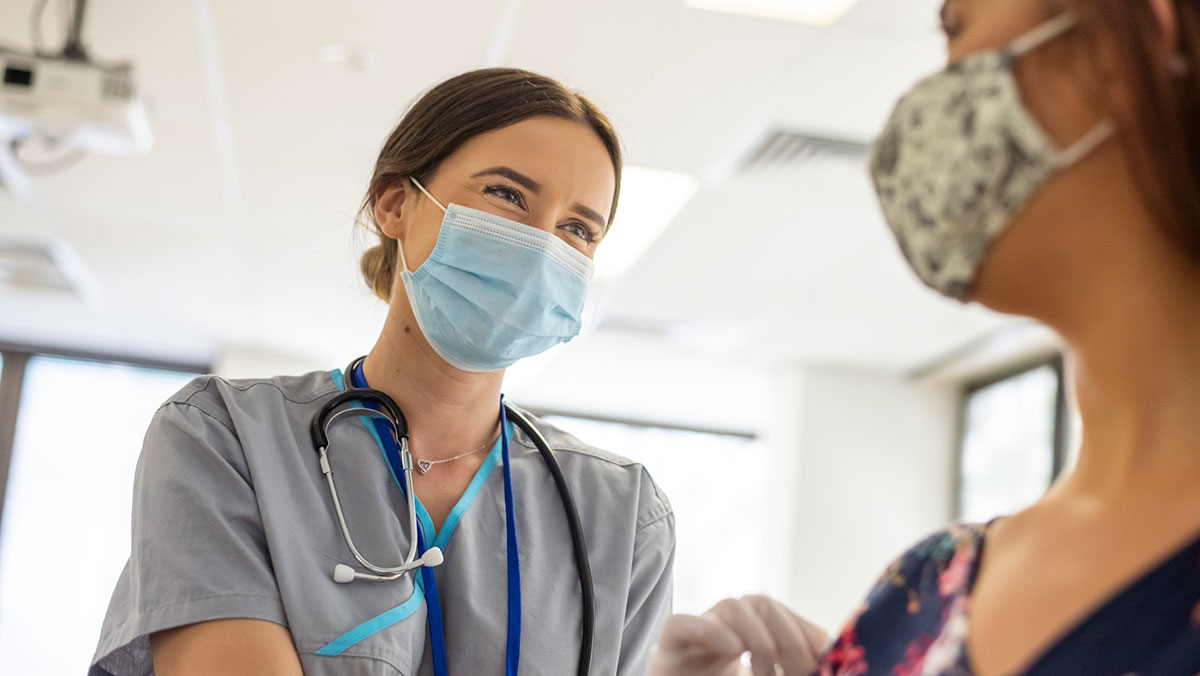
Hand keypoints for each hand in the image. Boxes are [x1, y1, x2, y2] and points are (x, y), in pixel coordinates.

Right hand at [649, 595, 827, 675]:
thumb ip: (797, 668)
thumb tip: (832, 654)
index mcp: (749, 636)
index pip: (783, 616)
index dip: (806, 635)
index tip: (824, 661)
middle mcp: (723, 629)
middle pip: (762, 603)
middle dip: (788, 637)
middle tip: (799, 671)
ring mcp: (695, 637)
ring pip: (730, 606)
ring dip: (757, 637)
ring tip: (763, 673)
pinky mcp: (669, 648)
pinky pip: (684, 622)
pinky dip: (710, 631)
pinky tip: (731, 649)